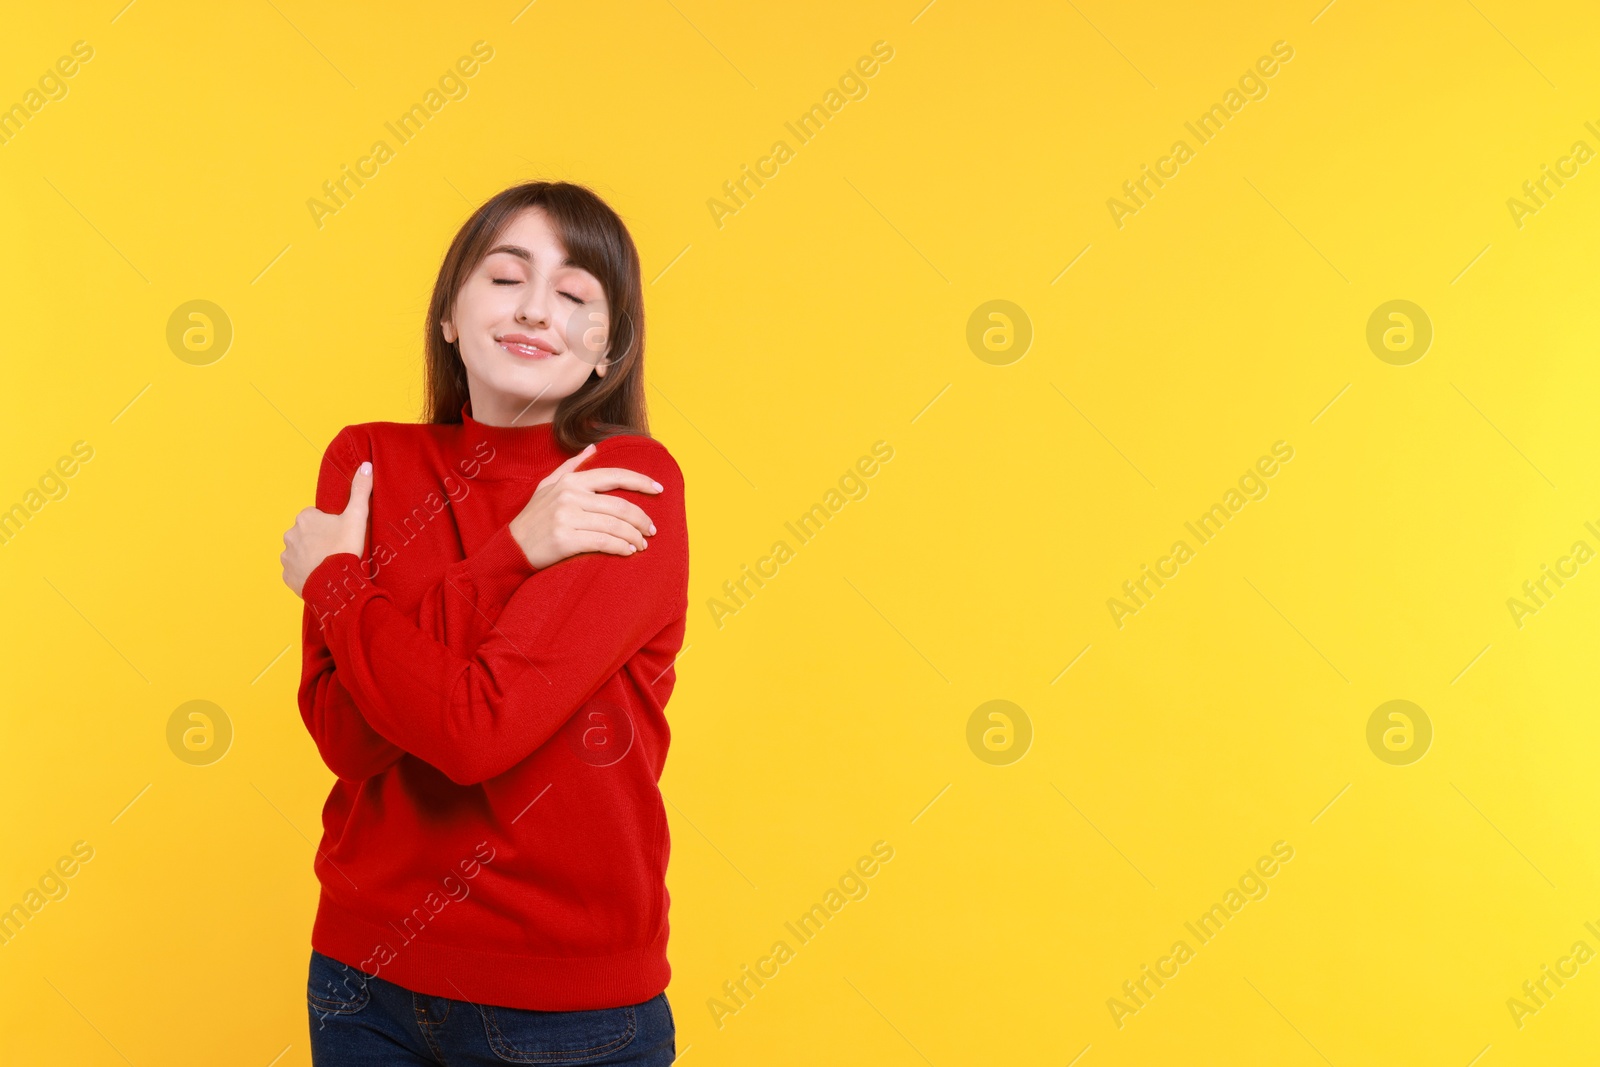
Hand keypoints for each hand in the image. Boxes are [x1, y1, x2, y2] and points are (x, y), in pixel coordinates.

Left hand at [282, 461, 371, 597]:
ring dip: (310, 556)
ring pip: (299, 552)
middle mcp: (290, 535)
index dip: (329, 525)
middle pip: (305, 534)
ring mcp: (287, 556)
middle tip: (335, 550)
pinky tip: (320, 576)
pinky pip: (296, 571)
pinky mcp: (287, 575)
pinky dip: (305, 573)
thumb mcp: (357, 516)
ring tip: (328, 564)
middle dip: (317, 540)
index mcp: (305, 519)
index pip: (314, 517)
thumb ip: (360, 490)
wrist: (335, 584)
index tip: (339, 534)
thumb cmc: (345, 548)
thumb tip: (366, 466)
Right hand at [508, 444, 662, 570]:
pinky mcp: (565, 540)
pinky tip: (629, 551)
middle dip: (641, 518)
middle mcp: (569, 496)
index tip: (659, 489)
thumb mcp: (547, 487)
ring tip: (643, 543)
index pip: (614, 476)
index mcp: (570, 481)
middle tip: (652, 530)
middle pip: (619, 505)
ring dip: (634, 536)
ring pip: (614, 525)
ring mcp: (567, 518)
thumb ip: (570, 467)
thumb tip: (593, 448)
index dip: (640, 481)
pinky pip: (603, 542)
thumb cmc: (533, 518)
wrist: (511, 548)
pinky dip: (621, 547)